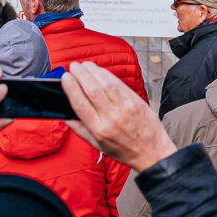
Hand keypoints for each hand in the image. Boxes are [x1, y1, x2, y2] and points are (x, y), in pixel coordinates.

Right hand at [62, 63, 176, 172]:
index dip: (71, 88)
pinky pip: (118, 84)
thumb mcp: (98, 145)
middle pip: (92, 89)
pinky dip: (107, 75)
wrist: (152, 151)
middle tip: (73, 67)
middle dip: (80, 75)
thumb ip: (80, 129)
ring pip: (105, 83)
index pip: (80, 104)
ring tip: (84, 65)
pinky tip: (99, 70)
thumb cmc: (124, 149)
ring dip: (92, 71)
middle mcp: (111, 117)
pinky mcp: (135, 100)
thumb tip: (64, 116)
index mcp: (99, 129)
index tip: (65, 77)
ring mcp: (125, 107)